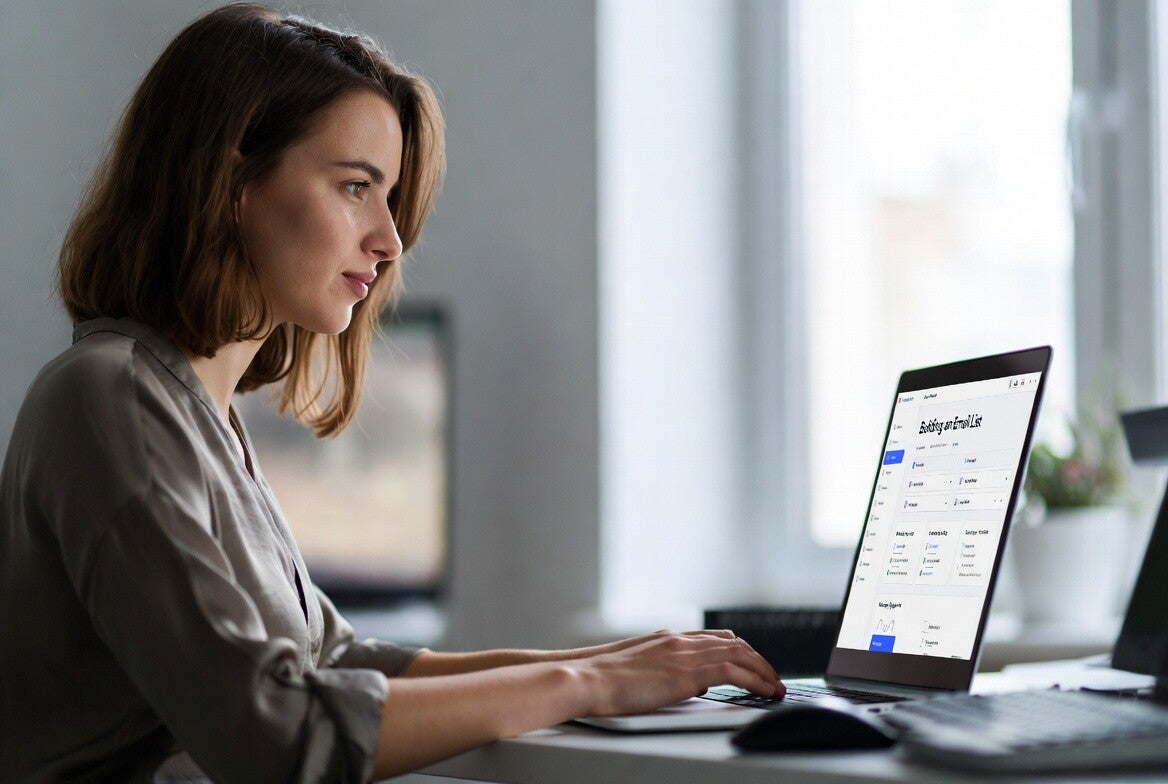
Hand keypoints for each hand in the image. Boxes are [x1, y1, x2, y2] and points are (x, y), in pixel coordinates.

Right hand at [571, 629, 784, 716]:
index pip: (714, 638)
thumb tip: (684, 683)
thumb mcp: (636, 669)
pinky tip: (767, 693)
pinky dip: (757, 681)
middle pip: (734, 644)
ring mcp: (685, 654)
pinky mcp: (689, 673)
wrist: (586, 678)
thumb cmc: (600, 680)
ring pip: (741, 655)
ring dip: (764, 671)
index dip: (738, 651)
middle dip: (757, 660)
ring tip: (777, 688)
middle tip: (772, 677)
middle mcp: (680, 640)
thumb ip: (662, 671)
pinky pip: (735, 673)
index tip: (751, 664)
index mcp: (667, 638)